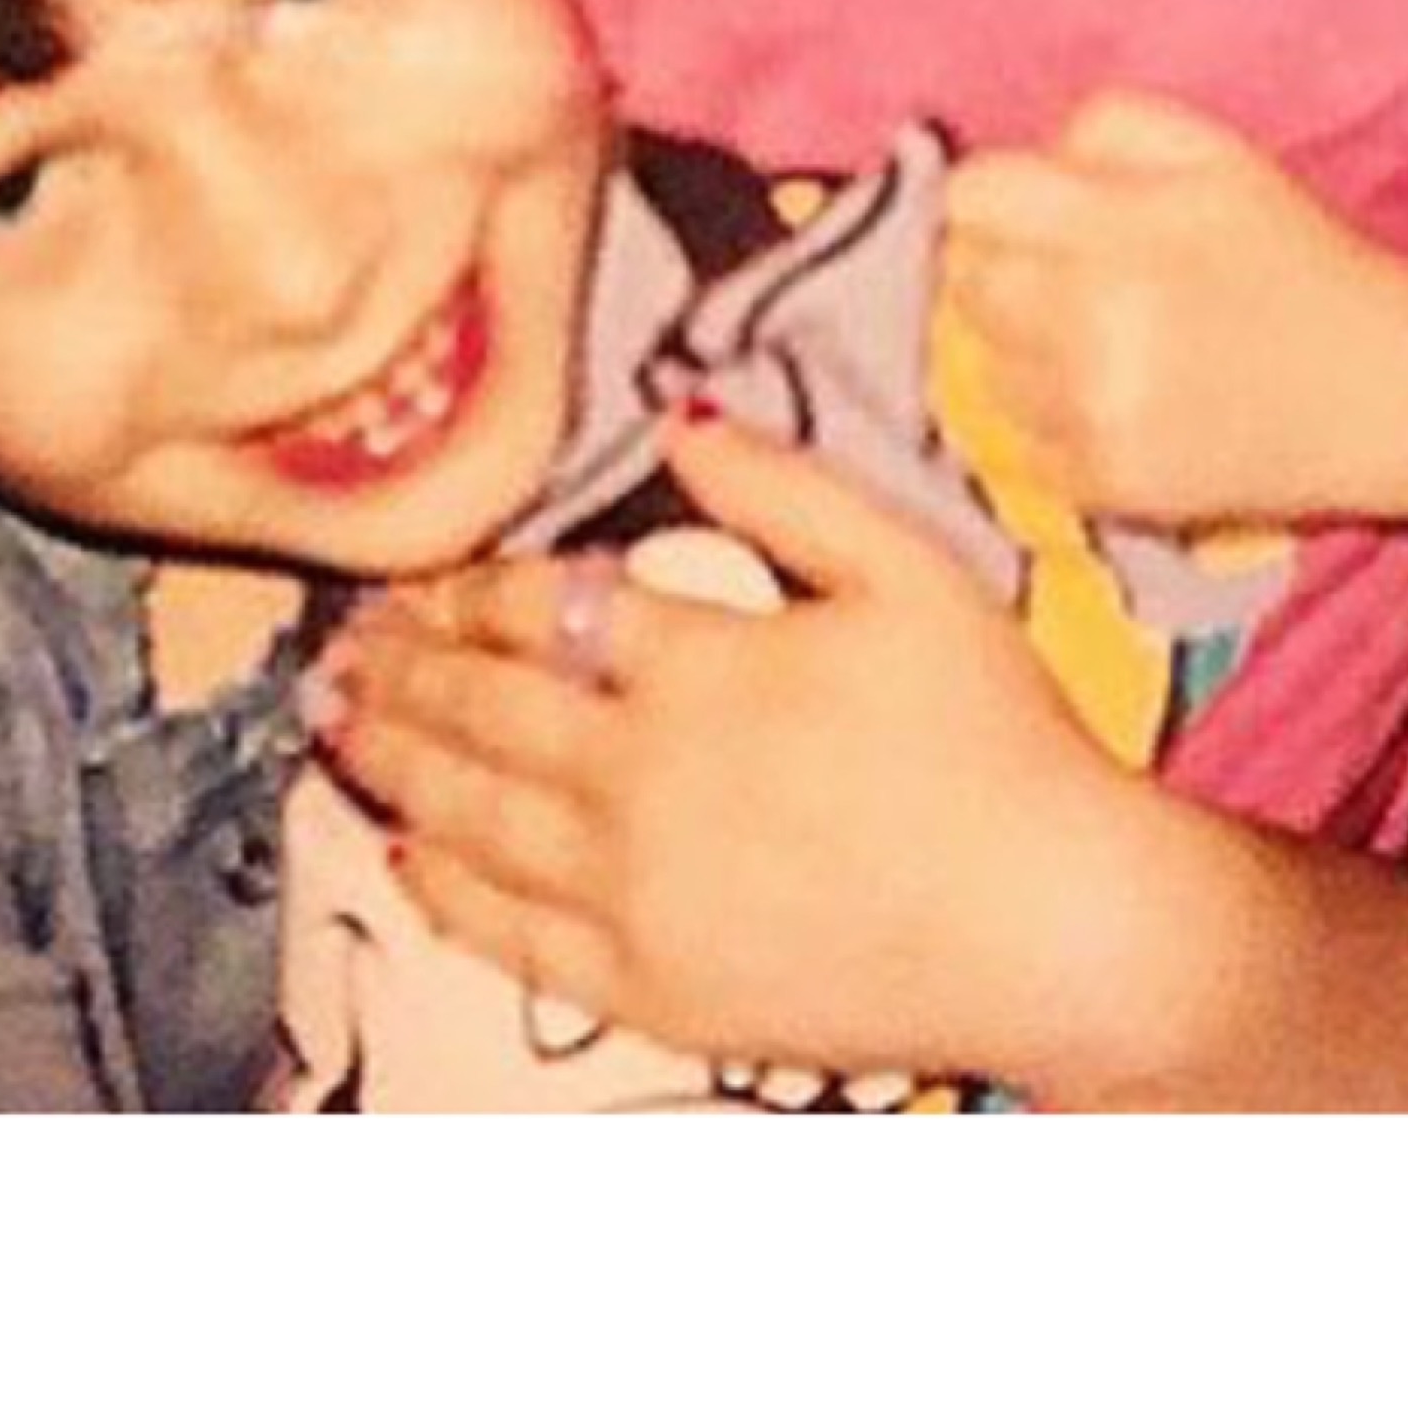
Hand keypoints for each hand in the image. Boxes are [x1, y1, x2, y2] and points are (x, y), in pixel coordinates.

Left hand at [317, 408, 1167, 1087]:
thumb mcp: (913, 574)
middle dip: (397, 671)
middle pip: (479, 709)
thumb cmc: (1003, 742)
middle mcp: (643, 776)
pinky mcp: (655, 989)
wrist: (1070, 931)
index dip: (462, 592)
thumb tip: (676, 417)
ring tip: (337, 727)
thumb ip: (786, 490)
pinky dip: (444, 889)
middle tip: (338, 650)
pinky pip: (513, 936)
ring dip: (392, 763)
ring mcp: (640, 892)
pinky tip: (405, 854)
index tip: (419, 584)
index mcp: (697, 666)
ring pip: (472, 816)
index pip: (534, 610)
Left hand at [943, 90, 1407, 534]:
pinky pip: (1013, 439)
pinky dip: (1047, 420)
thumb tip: (1017, 161)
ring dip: (1017, 350)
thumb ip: (1100, 130)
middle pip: (963, 281)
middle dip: (999, 270)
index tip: (1025, 217)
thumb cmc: (1299, 261)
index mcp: (1123, 224)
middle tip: (1065, 280)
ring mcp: (1094, 408)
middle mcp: (1095, 317)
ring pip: (979, 363)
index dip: (992, 203)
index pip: (970, 198)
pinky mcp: (1103, 483)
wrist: (1399, 394)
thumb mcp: (1216, 155)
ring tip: (1101, 343)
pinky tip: (1114, 402)